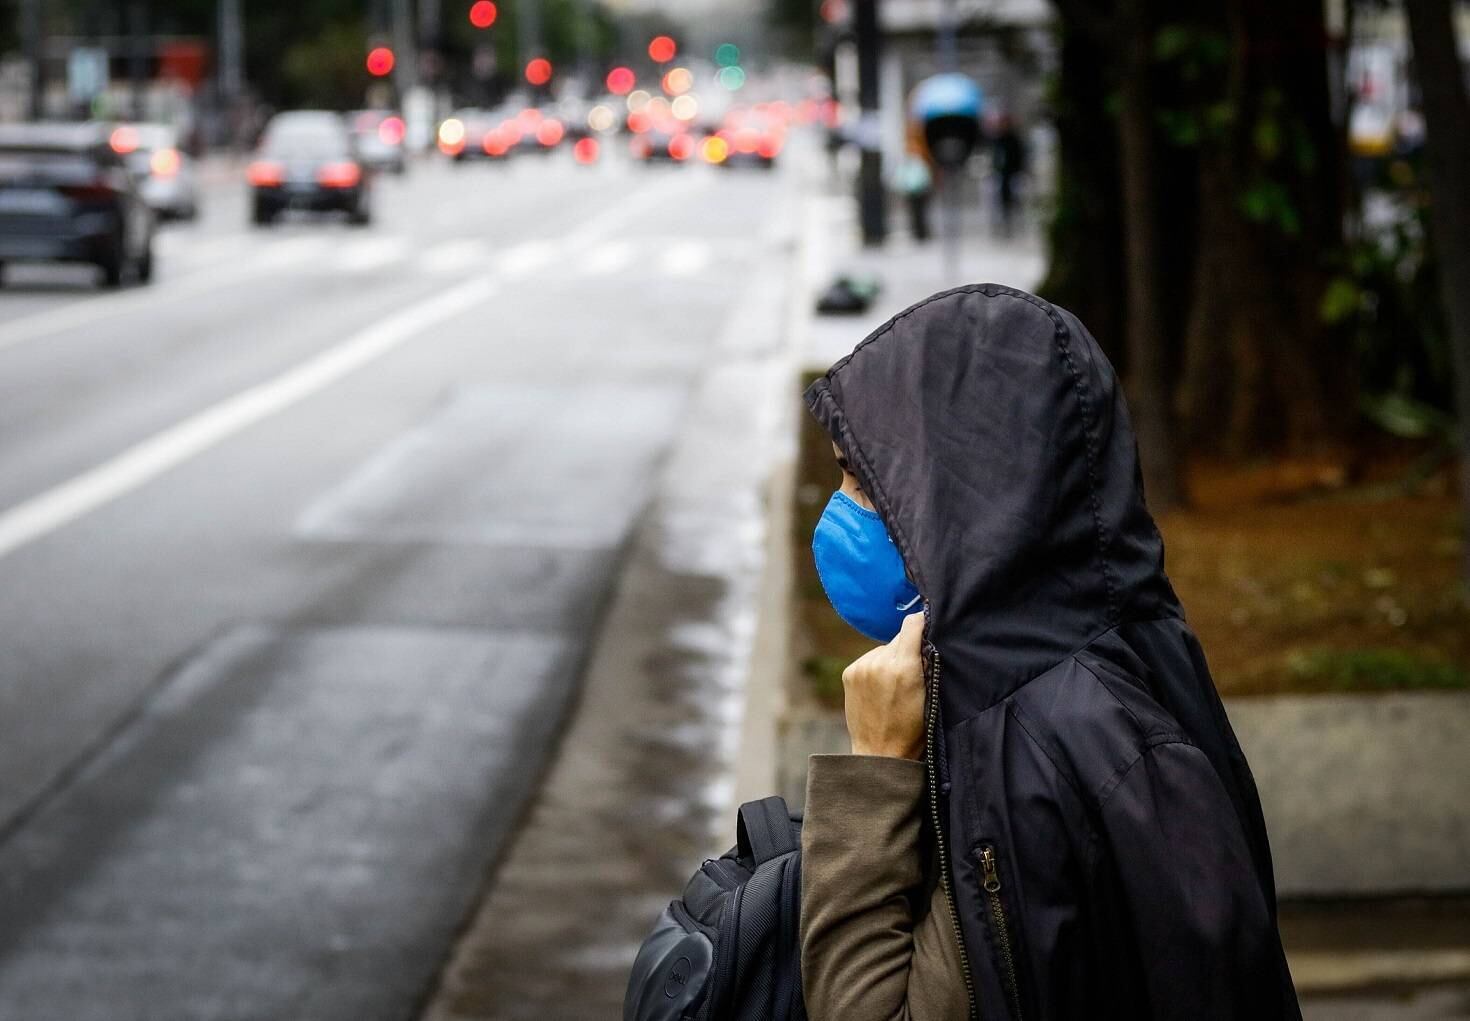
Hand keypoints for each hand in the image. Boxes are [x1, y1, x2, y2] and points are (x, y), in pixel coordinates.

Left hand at [841, 612, 927, 759]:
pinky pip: (870, 659)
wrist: (881, 754)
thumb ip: (929, 663)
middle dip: (908, 649)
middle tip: (914, 672)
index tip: (929, 626)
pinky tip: (881, 688)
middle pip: (899, 638)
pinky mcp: (850, 672)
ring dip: (891, 659)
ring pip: (884, 649)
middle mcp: (879, 662)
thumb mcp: (932, 696)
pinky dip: (877, 667)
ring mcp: (862, 667)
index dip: (923, 623)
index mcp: (903, 667)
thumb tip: (928, 637)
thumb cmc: (914, 730)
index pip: (913, 623)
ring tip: (895, 685)